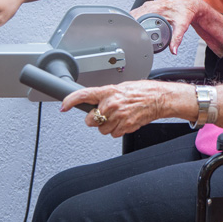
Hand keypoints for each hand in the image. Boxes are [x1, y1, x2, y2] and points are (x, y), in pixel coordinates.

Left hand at [61, 80, 193, 137]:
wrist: (159, 98)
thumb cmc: (143, 91)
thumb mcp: (121, 87)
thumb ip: (107, 95)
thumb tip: (95, 101)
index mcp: (108, 91)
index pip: (83, 95)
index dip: (70, 101)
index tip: (63, 106)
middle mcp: (111, 104)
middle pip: (90, 120)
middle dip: (95, 119)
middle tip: (105, 114)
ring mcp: (118, 117)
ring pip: (102, 129)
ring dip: (107, 126)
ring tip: (118, 117)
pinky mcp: (125, 127)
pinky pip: (113, 134)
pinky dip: (117, 130)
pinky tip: (124, 122)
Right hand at [131, 0, 203, 54]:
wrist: (188, 4)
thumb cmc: (185, 11)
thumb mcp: (182, 26)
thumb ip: (177, 39)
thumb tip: (173, 49)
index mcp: (156, 9)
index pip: (138, 17)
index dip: (133, 26)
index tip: (133, 34)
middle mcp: (150, 6)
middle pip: (134, 16)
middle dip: (132, 26)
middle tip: (133, 36)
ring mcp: (149, 5)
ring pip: (134, 14)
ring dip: (133, 22)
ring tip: (134, 32)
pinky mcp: (149, 7)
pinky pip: (138, 13)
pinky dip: (136, 20)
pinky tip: (137, 26)